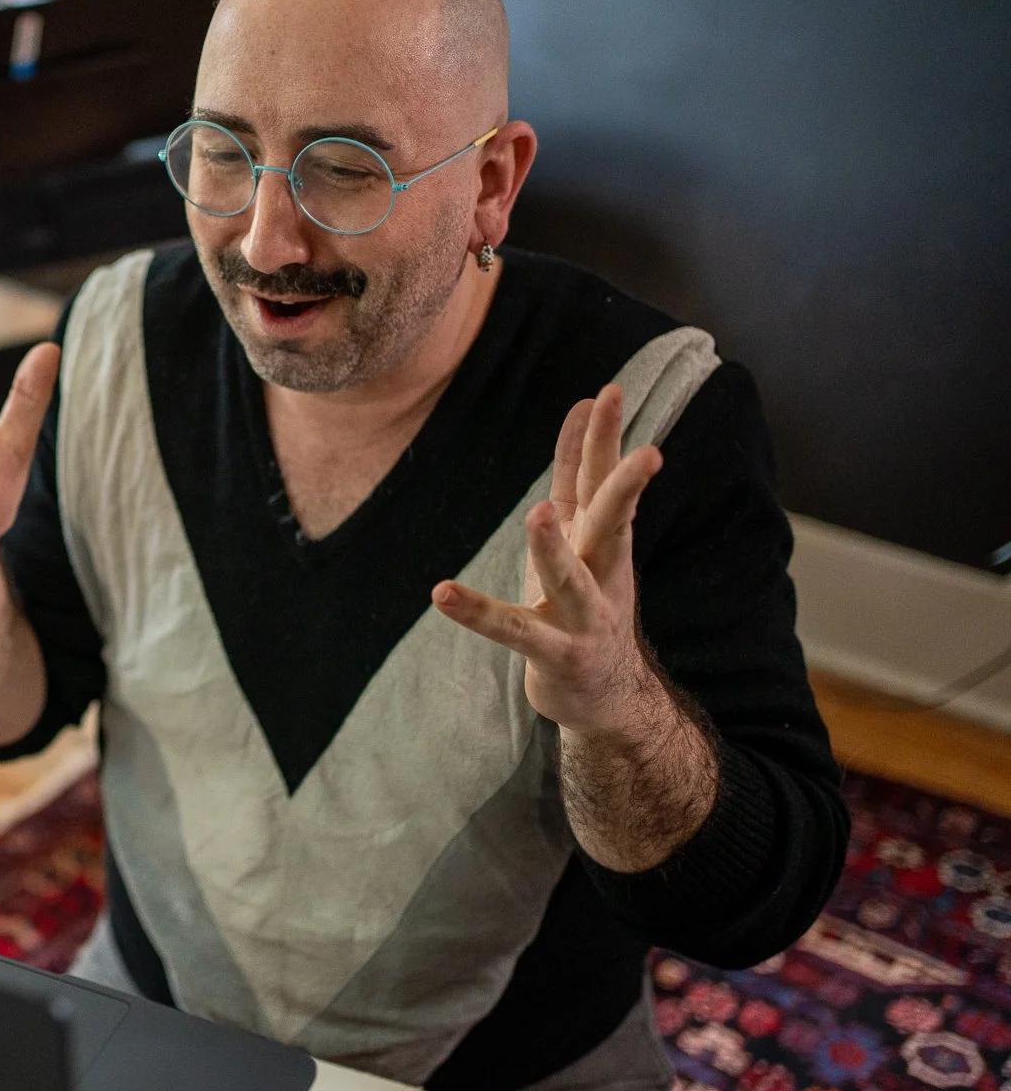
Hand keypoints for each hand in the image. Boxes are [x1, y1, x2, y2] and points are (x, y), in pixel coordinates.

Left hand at [430, 384, 666, 735]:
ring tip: (537, 514)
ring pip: (569, 577)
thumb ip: (578, 479)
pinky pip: (514, 631)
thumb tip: (582, 410)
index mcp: (604, 542)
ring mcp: (585, 617)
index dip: (605, 439)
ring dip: (554, 548)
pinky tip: (443, 593)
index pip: (603, 481)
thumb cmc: (589, 605)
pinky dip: (478, 612)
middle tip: (647, 454)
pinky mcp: (558, 654)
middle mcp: (603, 573)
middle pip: (614, 521)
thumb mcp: (587, 540)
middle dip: (626, 485)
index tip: (607, 393)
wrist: (610, 697)